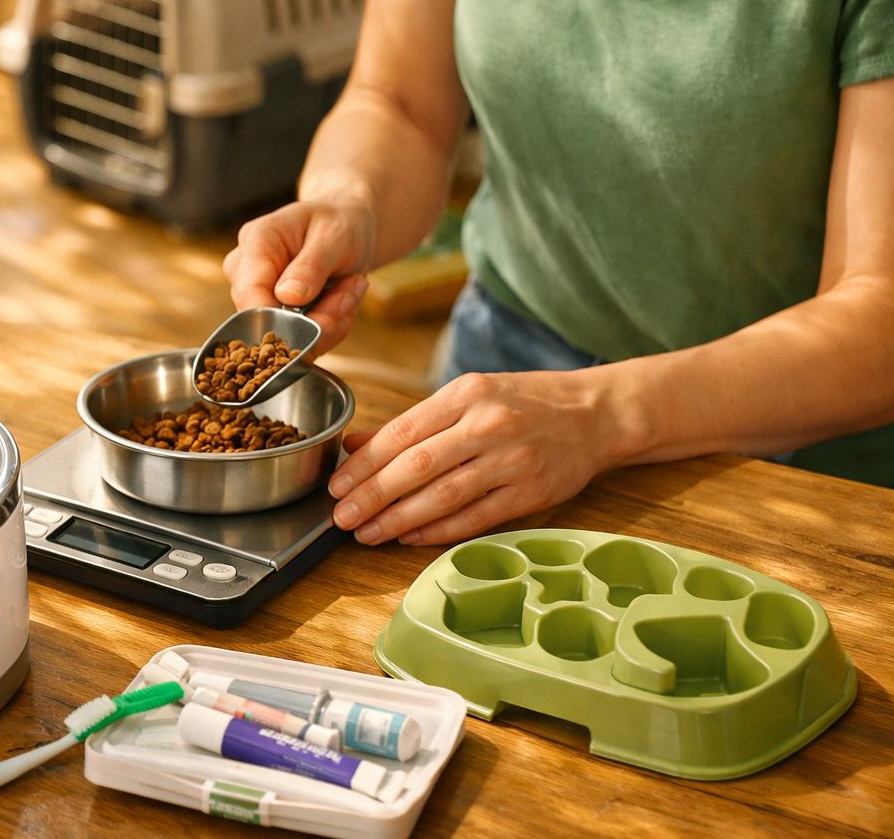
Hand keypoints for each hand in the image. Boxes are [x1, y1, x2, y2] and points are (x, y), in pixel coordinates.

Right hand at [222, 197, 374, 354]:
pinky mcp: (273, 315)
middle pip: (270, 320)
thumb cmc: (339, 222)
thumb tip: (287, 298)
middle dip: (320, 317)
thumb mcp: (334, 236)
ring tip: (350, 288)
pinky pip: (300, 340)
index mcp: (256, 242)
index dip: (282, 319)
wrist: (348, 226)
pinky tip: (343, 299)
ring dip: (330, 321)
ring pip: (288, 335)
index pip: (250, 293)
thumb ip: (310, 266)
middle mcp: (246, 271)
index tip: (324, 323)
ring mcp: (258, 295)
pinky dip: (330, 326)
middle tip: (352, 290)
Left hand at [330, 371, 625, 544]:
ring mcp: (512, 460)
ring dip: (398, 520)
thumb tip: (355, 445)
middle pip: (416, 466)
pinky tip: (409, 538)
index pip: (402, 433)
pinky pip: (475, 518)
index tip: (336, 485)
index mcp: (466, 395)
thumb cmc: (523, 403)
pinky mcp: (531, 493)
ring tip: (367, 533)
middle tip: (341, 517)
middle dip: (372, 495)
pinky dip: (438, 530)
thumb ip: (413, 423)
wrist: (596, 414)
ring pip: (443, 496)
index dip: (364, 464)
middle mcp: (487, 425)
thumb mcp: (467, 396)